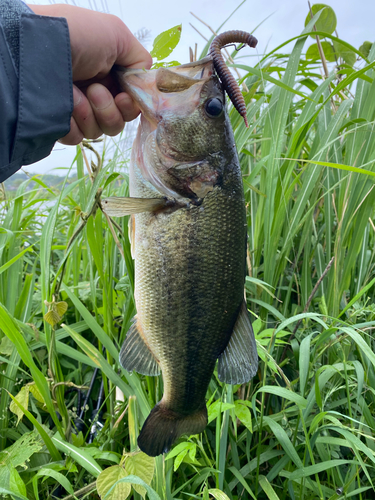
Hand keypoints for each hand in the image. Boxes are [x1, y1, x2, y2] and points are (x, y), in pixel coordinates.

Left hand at [28, 4, 151, 143]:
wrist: (37, 47)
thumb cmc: (76, 35)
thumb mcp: (117, 34)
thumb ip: (140, 59)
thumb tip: (145, 80)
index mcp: (108, 74)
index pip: (130, 103)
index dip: (131, 105)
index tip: (125, 97)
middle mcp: (93, 92)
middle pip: (118, 121)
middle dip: (111, 110)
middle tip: (95, 90)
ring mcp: (75, 109)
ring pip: (100, 131)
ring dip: (92, 114)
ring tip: (75, 93)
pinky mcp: (59, 124)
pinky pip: (78, 138)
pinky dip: (74, 124)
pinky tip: (65, 106)